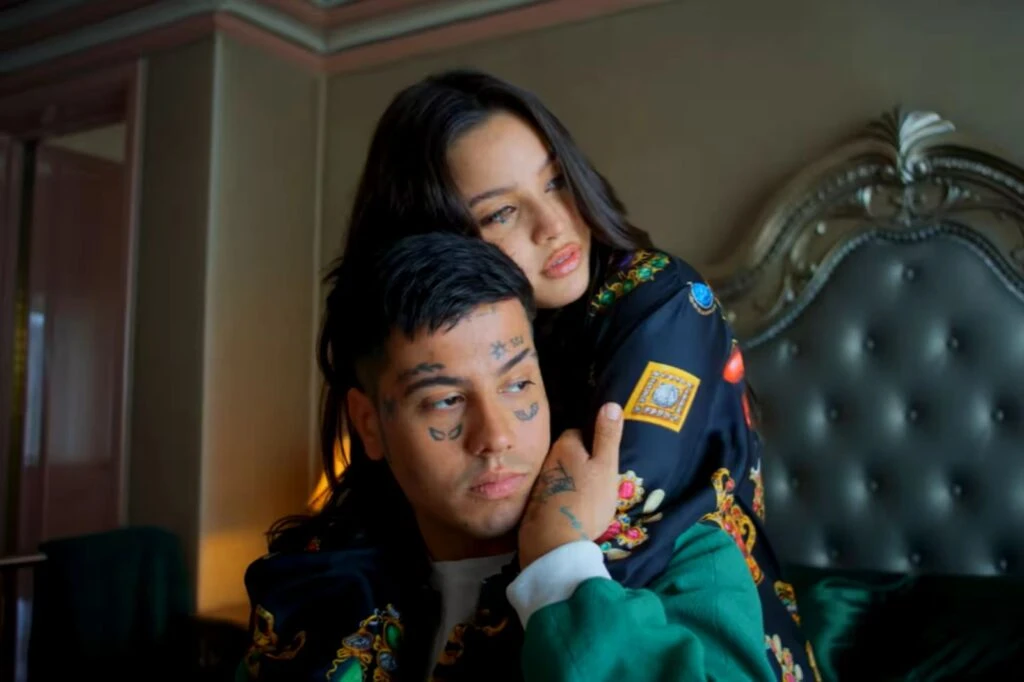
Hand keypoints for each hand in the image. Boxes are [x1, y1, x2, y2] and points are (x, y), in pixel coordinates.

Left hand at [518, 402, 623, 568]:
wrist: (555, 543)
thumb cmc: (586, 501)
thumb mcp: (606, 466)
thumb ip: (607, 436)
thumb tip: (610, 403)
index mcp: (565, 445)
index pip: (578, 432)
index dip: (592, 442)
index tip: (603, 456)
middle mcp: (546, 459)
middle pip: (566, 453)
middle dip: (579, 461)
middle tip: (597, 478)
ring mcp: (538, 483)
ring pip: (557, 474)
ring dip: (568, 480)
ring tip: (584, 494)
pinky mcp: (534, 505)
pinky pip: (550, 493)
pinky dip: (559, 498)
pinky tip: (568, 509)